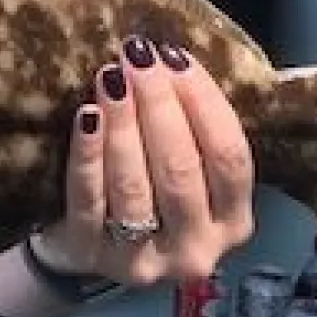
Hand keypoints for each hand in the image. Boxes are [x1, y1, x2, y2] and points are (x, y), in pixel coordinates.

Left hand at [35, 36, 254, 286]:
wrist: (84, 246)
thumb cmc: (146, 190)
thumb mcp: (185, 168)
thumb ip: (190, 127)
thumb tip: (169, 58)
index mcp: (232, 221)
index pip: (229, 157)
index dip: (204, 102)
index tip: (175, 57)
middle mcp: (196, 248)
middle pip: (181, 168)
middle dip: (159, 105)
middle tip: (136, 58)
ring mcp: (143, 259)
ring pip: (134, 184)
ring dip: (123, 124)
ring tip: (110, 77)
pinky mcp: (91, 253)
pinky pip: (89, 197)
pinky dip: (88, 154)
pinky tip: (86, 116)